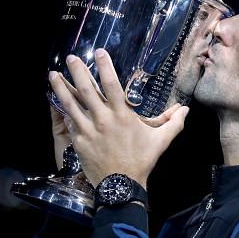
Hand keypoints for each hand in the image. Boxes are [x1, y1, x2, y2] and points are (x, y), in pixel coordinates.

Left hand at [48, 49, 189, 188]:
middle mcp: (103, 119)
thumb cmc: (142, 161)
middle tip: (71, 57)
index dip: (105, 67)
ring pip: (72, 104)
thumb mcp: (161, 141)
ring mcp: (89, 130)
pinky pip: (70, 122)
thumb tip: (185, 110)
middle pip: (87, 89)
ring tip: (53, 74)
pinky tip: (56, 101)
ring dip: (62, 87)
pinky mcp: (79, 141)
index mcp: (123, 116)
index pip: (112, 85)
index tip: (99, 52)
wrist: (121, 185)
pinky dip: (62, 110)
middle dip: (78, 71)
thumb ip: (173, 123)